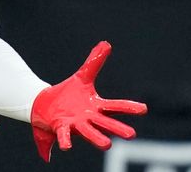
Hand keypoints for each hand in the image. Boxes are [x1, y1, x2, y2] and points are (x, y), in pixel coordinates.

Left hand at [30, 42, 146, 161]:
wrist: (47, 104)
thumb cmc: (69, 93)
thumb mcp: (82, 76)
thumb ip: (94, 62)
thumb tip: (106, 43)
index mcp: (96, 106)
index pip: (115, 106)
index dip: (129, 107)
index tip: (144, 109)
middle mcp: (89, 118)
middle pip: (106, 123)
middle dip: (117, 128)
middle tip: (131, 134)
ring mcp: (76, 124)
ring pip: (89, 133)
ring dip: (97, 138)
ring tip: (107, 144)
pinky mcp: (61, 127)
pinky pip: (65, 135)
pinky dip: (66, 141)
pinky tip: (67, 147)